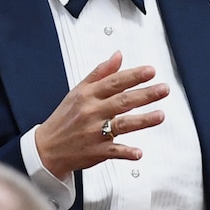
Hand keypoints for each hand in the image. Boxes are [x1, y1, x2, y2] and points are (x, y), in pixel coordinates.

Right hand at [33, 52, 168, 177]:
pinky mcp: (96, 152)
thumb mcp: (78, 91)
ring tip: (160, 115)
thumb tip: (118, 56)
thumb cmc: (64, 118)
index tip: (151, 71)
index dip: (133, 76)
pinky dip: (126, 152)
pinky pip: (114, 152)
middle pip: (122, 101)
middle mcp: (91, 112)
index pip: (114, 82)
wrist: (46, 149)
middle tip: (164, 89)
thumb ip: (100, 73)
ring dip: (142, 121)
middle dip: (145, 95)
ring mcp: (94, 133)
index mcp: (88, 95)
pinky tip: (139, 153)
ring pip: (121, 125)